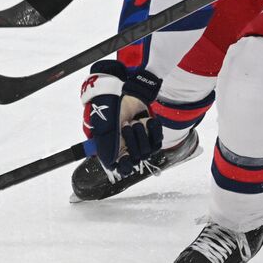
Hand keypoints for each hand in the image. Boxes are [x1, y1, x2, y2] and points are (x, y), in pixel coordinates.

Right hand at [80, 60, 162, 179]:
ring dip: (142, 134)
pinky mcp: (153, 134)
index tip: (124, 158)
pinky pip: (158, 139)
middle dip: (132, 141)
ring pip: (148, 150)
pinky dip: (154, 129)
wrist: (124, 94)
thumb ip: (107, 146)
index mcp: (116, 151)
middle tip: (126, 125)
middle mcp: (130, 149)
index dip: (125, 167)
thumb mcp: (104, 126)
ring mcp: (143, 142)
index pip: (123, 169)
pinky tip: (148, 119)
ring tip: (135, 120)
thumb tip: (112, 162)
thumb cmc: (111, 109)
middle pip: (137, 157)